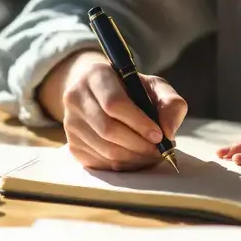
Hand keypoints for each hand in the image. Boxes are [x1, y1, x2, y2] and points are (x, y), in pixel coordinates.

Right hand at [53, 51, 187, 171]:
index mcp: (96, 75)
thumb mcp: (154, 87)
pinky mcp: (72, 145)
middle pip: (108, 129)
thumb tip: (168, 132)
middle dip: (139, 145)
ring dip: (134, 157)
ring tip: (151, 154)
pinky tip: (136, 157)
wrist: (100, 94)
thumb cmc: (132, 90)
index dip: (139, 123)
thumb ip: (170, 103)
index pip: (114, 103)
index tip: (159, 135)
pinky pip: (100, 163)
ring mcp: (70, 123)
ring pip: (104, 150)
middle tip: (159, 150)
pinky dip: (123, 165)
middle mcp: (75, 97)